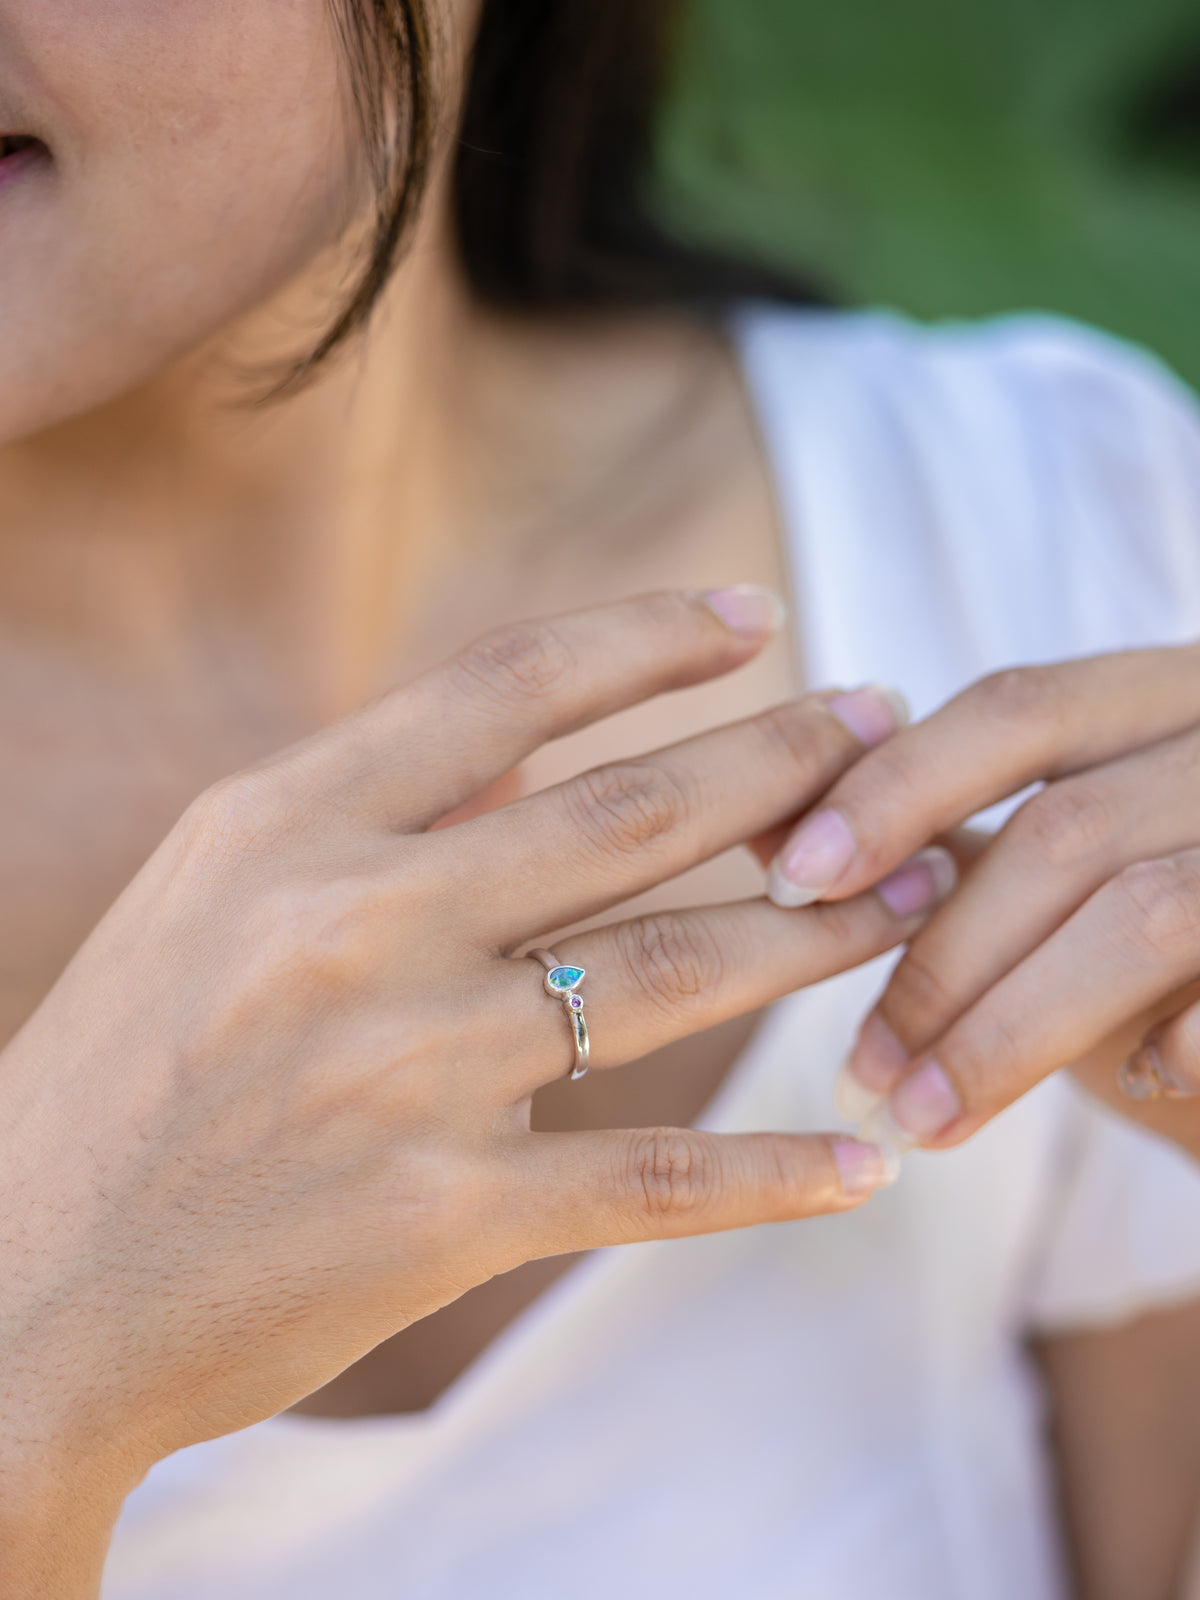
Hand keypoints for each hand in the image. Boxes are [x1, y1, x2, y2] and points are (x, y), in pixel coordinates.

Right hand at [0, 590, 938, 1593]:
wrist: (26, 1283)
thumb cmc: (123, 1072)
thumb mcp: (213, 893)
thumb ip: (375, 810)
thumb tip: (540, 741)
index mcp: (287, 822)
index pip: (508, 688)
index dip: (650, 640)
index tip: (756, 615)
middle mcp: (356, 924)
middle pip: (627, 814)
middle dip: (782, 759)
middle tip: (887, 724)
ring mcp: (406, 1071)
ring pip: (673, 973)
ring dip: (818, 927)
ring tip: (917, 889)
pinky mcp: (442, 1214)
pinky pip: (648, 1176)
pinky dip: (767, 1172)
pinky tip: (859, 1156)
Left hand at [765, 644, 1199, 1158]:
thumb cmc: (1170, 940)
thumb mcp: (1064, 867)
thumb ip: (947, 837)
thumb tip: (767, 829)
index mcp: (1171, 696)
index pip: (1019, 708)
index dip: (896, 787)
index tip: (789, 880)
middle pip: (1068, 832)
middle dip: (942, 962)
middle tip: (858, 1075)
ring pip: (1146, 915)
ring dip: (1015, 1032)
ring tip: (924, 1120)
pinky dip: (1180, 1043)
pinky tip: (1132, 1086)